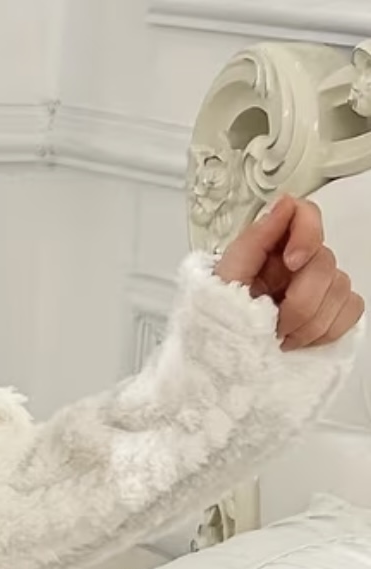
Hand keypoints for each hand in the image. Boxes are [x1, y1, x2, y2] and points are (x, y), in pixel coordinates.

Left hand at [215, 194, 364, 350]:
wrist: (221, 363)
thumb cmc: (216, 322)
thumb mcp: (222, 280)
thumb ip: (253, 241)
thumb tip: (284, 204)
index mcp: (273, 248)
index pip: (306, 215)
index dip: (307, 235)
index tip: (292, 262)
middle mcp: (299, 263)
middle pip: (325, 262)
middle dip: (299, 300)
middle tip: (273, 322)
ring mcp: (318, 288)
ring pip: (340, 289)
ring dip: (308, 323)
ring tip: (279, 336)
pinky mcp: (332, 313)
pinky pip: (351, 310)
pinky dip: (326, 330)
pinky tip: (300, 339)